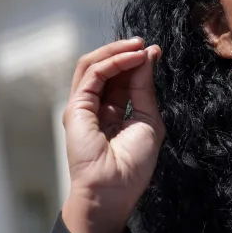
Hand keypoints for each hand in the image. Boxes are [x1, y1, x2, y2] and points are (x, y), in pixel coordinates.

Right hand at [60, 38, 164, 232]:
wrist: (115, 189)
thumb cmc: (133, 163)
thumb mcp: (148, 119)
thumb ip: (144, 89)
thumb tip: (149, 56)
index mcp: (112, 113)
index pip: (122, 79)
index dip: (137, 63)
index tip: (155, 51)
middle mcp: (95, 107)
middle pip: (107, 69)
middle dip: (126, 52)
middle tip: (145, 44)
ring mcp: (83, 106)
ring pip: (94, 65)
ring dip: (117, 51)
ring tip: (138, 45)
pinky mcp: (76, 107)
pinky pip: (93, 74)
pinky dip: (113, 61)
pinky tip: (133, 58)